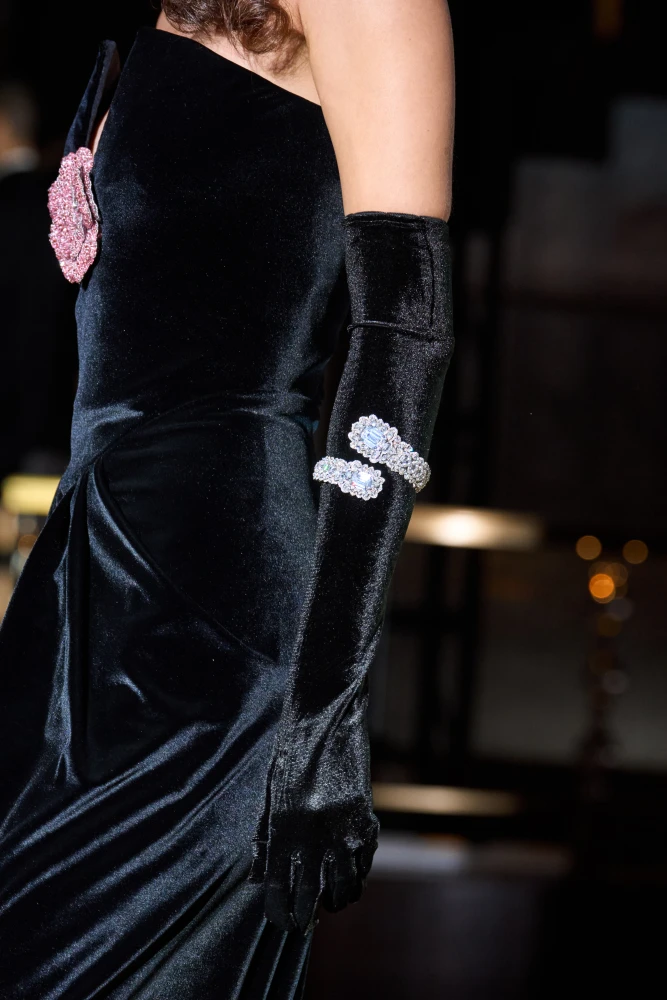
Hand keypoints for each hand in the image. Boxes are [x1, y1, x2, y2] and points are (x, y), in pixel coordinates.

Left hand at [249, 683, 378, 933]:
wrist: (325, 717)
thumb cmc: (290, 753)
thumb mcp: (270, 794)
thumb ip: (265, 839)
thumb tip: (259, 880)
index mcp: (283, 828)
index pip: (280, 889)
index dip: (281, 913)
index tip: (283, 922)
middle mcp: (313, 834)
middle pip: (311, 895)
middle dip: (306, 916)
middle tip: (304, 924)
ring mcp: (343, 829)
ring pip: (344, 886)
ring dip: (336, 900)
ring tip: (330, 903)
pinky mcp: (366, 819)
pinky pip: (364, 862)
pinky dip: (358, 875)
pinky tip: (349, 877)